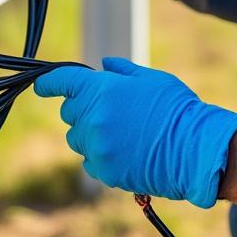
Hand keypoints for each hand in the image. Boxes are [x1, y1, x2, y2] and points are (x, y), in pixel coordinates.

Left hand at [35, 57, 236, 208]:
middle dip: (83, 108)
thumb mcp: (152, 79)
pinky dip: (101, 156)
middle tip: (112, 110)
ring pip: (77, 139)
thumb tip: (104, 66)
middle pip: (70, 112)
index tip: (41, 85)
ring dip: (91, 134)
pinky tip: (127, 152)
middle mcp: (92, 118)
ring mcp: (97, 147)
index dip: (49, 82)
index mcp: (101, 90)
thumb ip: (122, 72)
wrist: (195, 148)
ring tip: (122, 134)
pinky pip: (90, 161)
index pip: (61, 81)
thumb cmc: (176, 108)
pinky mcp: (104, 171)